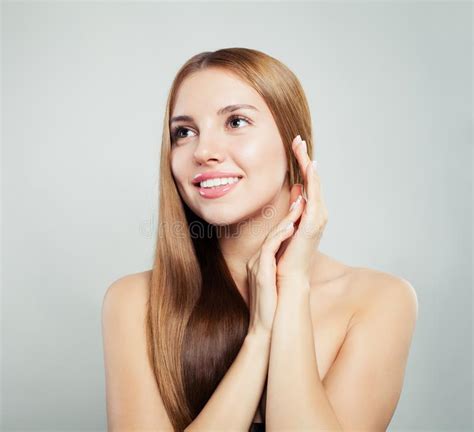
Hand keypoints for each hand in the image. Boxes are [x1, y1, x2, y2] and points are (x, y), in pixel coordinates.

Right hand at [246, 189, 305, 334]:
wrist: (265, 329)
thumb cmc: (274, 306)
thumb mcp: (278, 281)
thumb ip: (282, 265)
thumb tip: (295, 255)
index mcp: (263, 260)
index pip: (277, 234)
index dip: (289, 217)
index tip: (302, 202)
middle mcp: (258, 259)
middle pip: (274, 230)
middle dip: (290, 212)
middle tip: (303, 194)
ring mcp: (256, 264)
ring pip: (272, 236)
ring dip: (287, 220)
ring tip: (300, 206)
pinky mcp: (260, 272)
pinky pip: (269, 249)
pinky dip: (280, 236)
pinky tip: (291, 227)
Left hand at [275, 135, 328, 290]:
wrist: (286, 278)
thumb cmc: (282, 256)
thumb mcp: (286, 225)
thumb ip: (292, 208)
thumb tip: (296, 190)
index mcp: (309, 213)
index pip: (305, 183)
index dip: (300, 164)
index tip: (293, 146)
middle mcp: (316, 213)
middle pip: (311, 179)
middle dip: (304, 158)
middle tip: (297, 139)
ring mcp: (317, 218)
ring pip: (314, 184)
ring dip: (307, 165)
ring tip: (300, 147)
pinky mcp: (313, 224)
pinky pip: (314, 197)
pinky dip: (312, 182)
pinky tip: (309, 167)